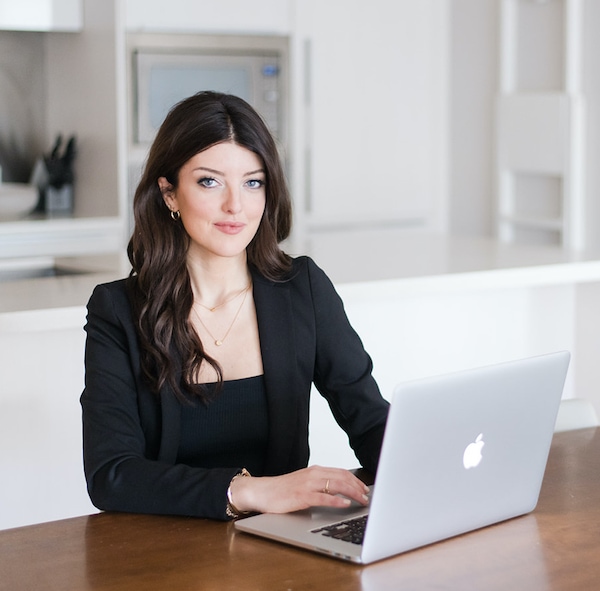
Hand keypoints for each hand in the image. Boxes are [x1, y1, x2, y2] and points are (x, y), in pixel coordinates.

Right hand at [230, 465, 369, 514]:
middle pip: (342, 477)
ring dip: (352, 493)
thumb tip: (338, 492)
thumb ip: (319, 485)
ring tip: (362, 500)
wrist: (262, 491)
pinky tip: (345, 504)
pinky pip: (323, 497)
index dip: (356, 480)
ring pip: (336, 485)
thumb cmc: (283, 490)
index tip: (365, 488)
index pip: (341, 472)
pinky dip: (336, 500)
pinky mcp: (302, 496)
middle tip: (367, 496)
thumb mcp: (304, 483)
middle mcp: (313, 474)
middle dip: (358, 486)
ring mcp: (308, 484)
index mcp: (315, 471)